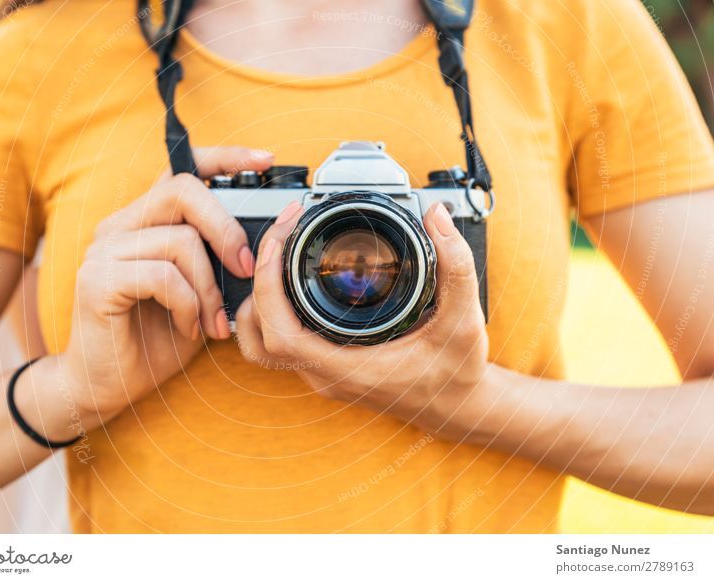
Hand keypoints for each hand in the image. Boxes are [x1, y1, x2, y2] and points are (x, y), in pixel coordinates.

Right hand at [61, 146, 273, 417]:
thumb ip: (220, 264)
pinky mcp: (96, 280)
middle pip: (183, 190)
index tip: (265, 159)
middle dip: (227, 229)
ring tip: (212, 320)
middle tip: (246, 269)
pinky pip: (162, 275)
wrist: (109, 385)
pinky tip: (188, 326)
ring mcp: (104, 250)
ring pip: (180, 240)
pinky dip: (187, 303)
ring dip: (210, 287)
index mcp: (146, 221)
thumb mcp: (201, 294)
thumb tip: (265, 244)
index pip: (182, 170)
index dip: (225, 158)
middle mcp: (121, 226)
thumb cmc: (157, 339)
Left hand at [235, 201, 489, 429]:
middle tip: (282, 237)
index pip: (280, 335)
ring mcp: (322, 373)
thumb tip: (436, 218)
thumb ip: (455, 268)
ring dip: (259, 300)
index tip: (278, 244)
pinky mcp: (325, 367)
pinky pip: (280, 342)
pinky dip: (273, 311)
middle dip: (259, 280)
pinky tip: (290, 283)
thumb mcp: (464, 321)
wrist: (458, 409)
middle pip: (259, 334)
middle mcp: (326, 374)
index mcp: (347, 369)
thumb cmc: (457, 374)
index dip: (267, 287)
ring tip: (277, 257)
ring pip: (261, 343)